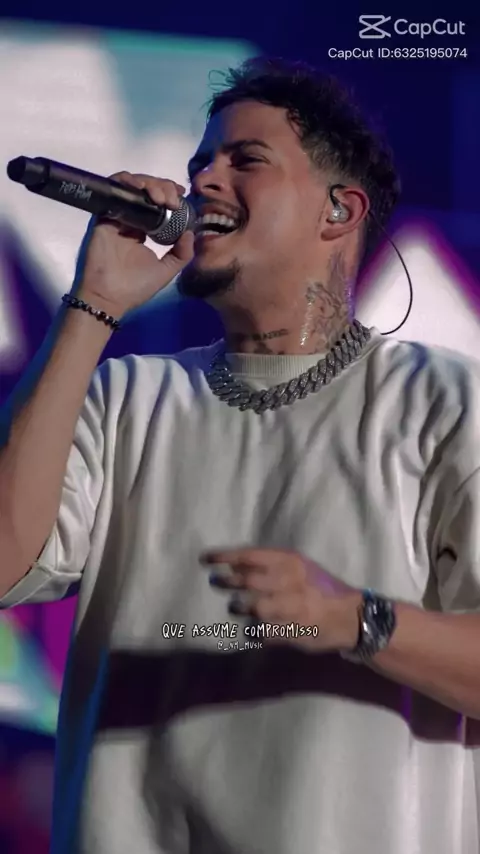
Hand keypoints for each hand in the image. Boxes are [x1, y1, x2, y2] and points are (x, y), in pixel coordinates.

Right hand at [74, 172, 194, 316]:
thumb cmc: (135, 287)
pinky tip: (142, 190)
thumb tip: (190, 232)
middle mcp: (130, 219)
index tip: (181, 196)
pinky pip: (114, 189)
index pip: (157, 203)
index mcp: (144, 230)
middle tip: (172, 200)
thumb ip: (182, 254)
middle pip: (146, 190)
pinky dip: (128, 182)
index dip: (169, 193)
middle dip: (163, 187)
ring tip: (161, 198)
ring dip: (149, 183)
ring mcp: (116, 215)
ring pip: (132, 185)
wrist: (109, 297)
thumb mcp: (166, 270)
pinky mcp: (103, 214)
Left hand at [202, 548, 360, 652]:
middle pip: (248, 582)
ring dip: (239, 608)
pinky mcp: (293, 632)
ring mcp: (293, 608)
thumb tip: (232, 565)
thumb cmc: (319, 587)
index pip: (250, 556)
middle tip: (214, 582)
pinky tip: (252, 631)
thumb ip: (268, 566)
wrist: (351, 616)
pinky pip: (263, 633)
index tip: (206, 560)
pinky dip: (253, 632)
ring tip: (235, 607)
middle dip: (227, 582)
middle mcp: (291, 582)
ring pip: (254, 609)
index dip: (224, 558)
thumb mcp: (299, 568)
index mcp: (291, 562)